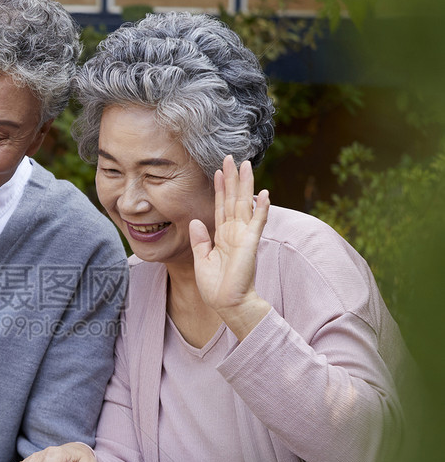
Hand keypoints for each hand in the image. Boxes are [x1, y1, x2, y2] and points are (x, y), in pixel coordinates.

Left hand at [189, 156, 270, 340]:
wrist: (227, 304)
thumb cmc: (216, 287)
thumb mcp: (201, 260)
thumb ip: (200, 240)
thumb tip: (195, 221)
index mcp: (222, 236)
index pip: (220, 206)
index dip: (220, 188)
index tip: (218, 171)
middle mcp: (234, 232)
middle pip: (233, 199)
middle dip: (232, 179)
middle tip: (232, 158)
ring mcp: (243, 236)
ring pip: (244, 204)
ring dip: (246, 185)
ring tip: (246, 165)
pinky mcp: (250, 243)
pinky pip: (257, 222)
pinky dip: (261, 208)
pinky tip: (265, 193)